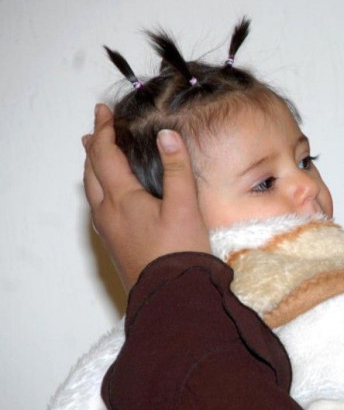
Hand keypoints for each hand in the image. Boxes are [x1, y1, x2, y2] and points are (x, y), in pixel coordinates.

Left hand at [83, 104, 209, 291]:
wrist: (172, 297)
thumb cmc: (180, 252)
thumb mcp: (186, 206)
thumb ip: (177, 169)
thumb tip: (167, 134)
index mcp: (122, 199)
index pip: (106, 156)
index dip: (105, 131)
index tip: (104, 112)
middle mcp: (108, 213)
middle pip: (92, 173)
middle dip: (95, 148)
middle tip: (97, 130)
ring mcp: (109, 231)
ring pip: (92, 191)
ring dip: (93, 168)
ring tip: (96, 156)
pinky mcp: (116, 245)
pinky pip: (99, 207)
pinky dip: (99, 188)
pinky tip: (110, 196)